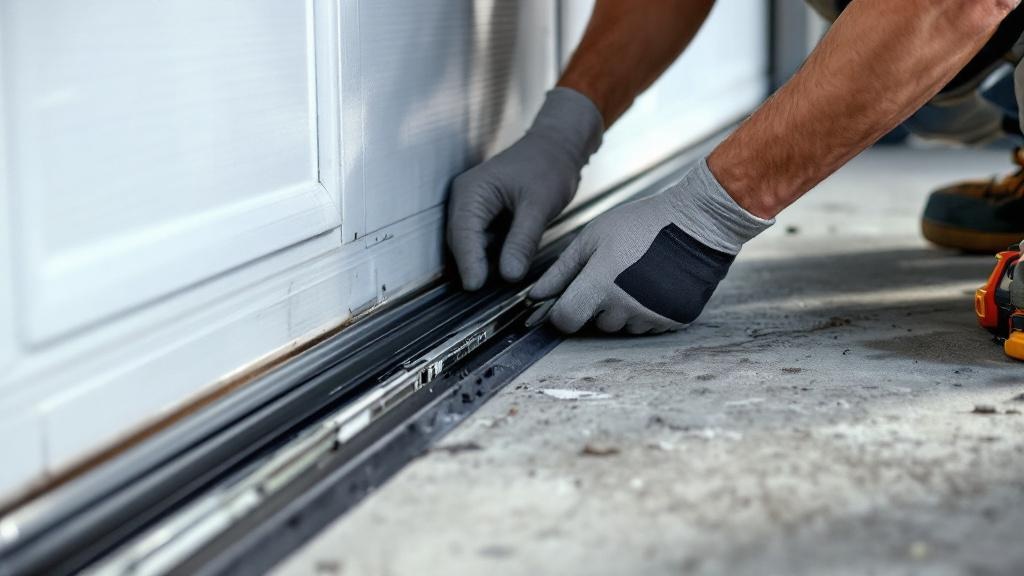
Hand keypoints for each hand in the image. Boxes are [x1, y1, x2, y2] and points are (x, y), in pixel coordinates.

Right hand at [447, 88, 602, 289]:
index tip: (475, 287)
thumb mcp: (539, 205)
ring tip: (495, 286)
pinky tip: (504, 267)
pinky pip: (481, 241)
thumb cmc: (549, 165)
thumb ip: (522, 240)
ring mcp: (471, 207)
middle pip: (461, 242)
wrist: (557, 147)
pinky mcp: (483, 215)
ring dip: (481, 263)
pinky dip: (490, 255)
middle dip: (472, 266)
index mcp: (472, 191)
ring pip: (470, 244)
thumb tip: (508, 274)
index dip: (469, 262)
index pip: (463, 234)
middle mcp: (465, 198)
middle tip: (485, 295)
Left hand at [528, 159, 772, 333]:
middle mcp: (627, 307)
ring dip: (622, 309)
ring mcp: (653, 316)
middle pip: (596, 323)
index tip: (567, 301)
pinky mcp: (674, 320)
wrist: (696, 223)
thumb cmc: (640, 224)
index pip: (566, 321)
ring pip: (623, 326)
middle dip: (597, 305)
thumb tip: (535, 295)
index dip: (561, 313)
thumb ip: (561, 270)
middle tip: (612, 274)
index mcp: (601, 284)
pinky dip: (646, 311)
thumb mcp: (593, 238)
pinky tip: (654, 284)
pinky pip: (648, 326)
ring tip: (635, 275)